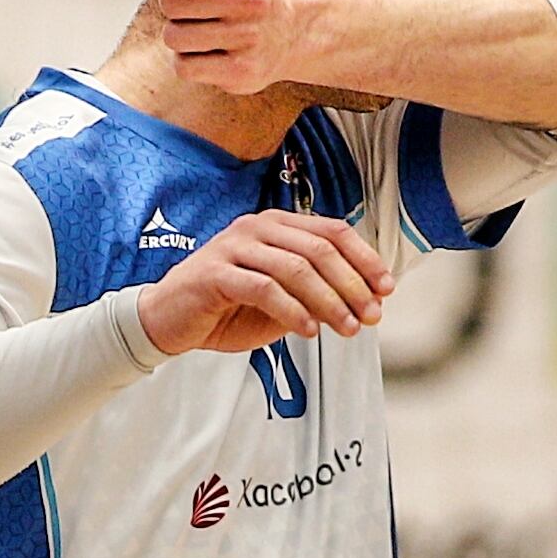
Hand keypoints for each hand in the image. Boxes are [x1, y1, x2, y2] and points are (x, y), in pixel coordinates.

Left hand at [136, 0, 300, 93]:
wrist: (289, 33)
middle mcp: (251, 1)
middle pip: (171, 3)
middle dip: (170, 2)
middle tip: (192, 5)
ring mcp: (249, 39)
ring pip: (173, 36)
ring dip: (178, 32)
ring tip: (200, 28)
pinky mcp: (242, 72)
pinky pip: (184, 67)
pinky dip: (186, 59)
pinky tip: (205, 51)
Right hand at [136, 210, 394, 354]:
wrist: (169, 322)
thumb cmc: (230, 309)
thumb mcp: (286, 302)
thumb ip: (320, 296)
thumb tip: (369, 303)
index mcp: (279, 225)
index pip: (334, 232)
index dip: (365, 259)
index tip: (387, 290)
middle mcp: (258, 227)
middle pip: (320, 249)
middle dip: (353, 284)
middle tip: (371, 316)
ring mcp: (234, 246)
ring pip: (295, 267)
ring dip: (329, 301)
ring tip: (347, 329)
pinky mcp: (214, 272)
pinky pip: (263, 288)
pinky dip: (292, 311)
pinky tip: (309, 332)